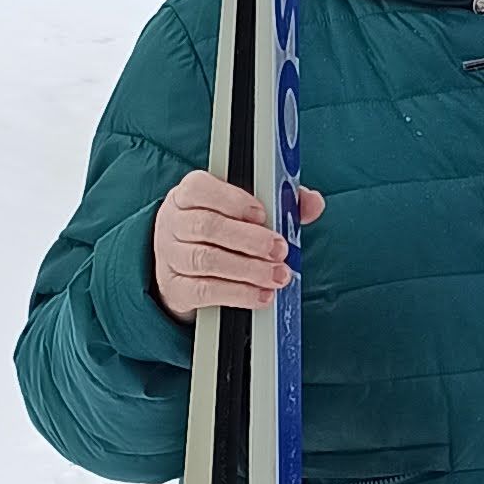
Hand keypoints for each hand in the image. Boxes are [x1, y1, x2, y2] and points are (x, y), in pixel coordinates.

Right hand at [152, 170, 323, 319]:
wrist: (182, 266)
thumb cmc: (220, 231)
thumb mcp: (244, 210)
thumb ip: (280, 202)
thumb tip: (313, 202)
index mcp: (189, 194)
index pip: (201, 189)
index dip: (232, 200)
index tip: (262, 214)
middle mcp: (174, 222)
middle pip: (207, 227)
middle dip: (249, 239)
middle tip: (280, 250)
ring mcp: (170, 256)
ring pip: (206, 260)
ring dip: (247, 270)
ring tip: (277, 276)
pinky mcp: (175, 288)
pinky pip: (204, 291)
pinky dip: (237, 294)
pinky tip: (261, 295)